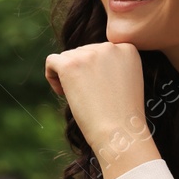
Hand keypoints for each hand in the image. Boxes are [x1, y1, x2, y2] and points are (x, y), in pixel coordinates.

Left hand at [44, 43, 148, 158]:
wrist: (119, 132)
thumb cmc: (123, 114)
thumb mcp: (127, 80)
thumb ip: (112, 64)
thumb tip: (86, 59)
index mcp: (127, 48)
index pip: (100, 51)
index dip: (95, 71)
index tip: (98, 89)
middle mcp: (109, 46)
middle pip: (82, 52)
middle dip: (80, 73)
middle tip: (88, 98)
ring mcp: (89, 53)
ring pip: (67, 57)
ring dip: (67, 76)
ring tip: (78, 98)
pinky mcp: (70, 64)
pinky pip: (52, 61)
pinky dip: (52, 76)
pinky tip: (62, 93)